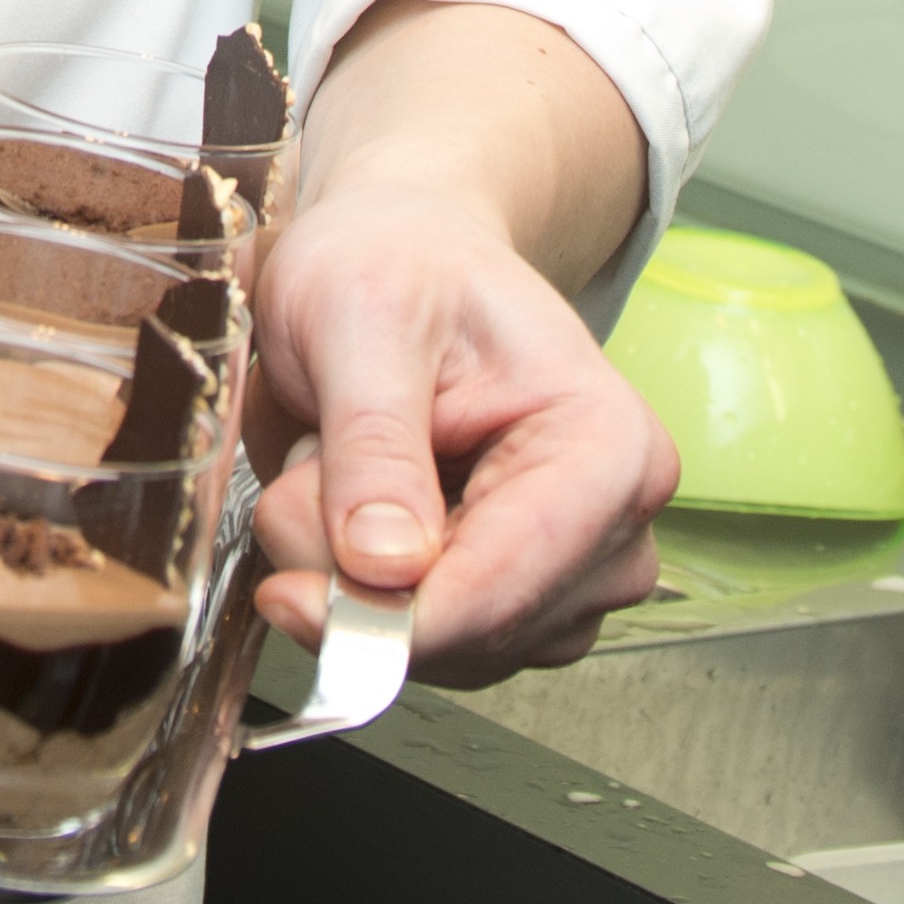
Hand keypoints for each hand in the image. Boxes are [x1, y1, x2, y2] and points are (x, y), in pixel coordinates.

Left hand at [242, 173, 677, 683]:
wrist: (402, 252)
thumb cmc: (396, 262)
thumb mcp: (360, 320)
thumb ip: (373, 443)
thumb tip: (385, 566)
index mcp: (606, 445)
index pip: (503, 589)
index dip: (386, 617)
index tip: (288, 596)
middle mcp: (614, 520)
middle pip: (476, 631)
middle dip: (361, 581)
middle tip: (303, 475)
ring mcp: (576, 569)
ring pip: (448, 651)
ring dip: (360, 585)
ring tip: (339, 469)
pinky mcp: (527, 597)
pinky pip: (435, 646)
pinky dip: (373, 595)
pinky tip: (363, 510)